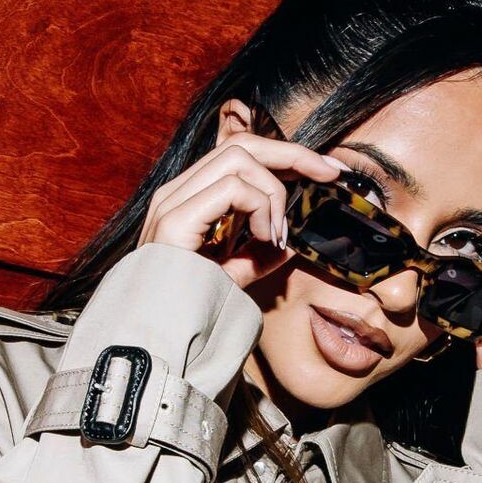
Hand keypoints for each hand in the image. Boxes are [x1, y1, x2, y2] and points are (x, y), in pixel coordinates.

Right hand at [136, 129, 344, 292]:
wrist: (152, 339)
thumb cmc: (184, 310)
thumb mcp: (229, 278)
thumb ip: (254, 257)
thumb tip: (287, 248)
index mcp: (187, 198)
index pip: (239, 154)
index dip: (284, 156)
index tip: (324, 171)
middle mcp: (176, 191)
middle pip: (242, 143)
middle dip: (292, 154)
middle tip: (330, 173)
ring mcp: (172, 201)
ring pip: (240, 157)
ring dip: (274, 193)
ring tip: (276, 234)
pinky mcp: (175, 218)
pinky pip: (233, 188)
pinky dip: (260, 208)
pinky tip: (264, 238)